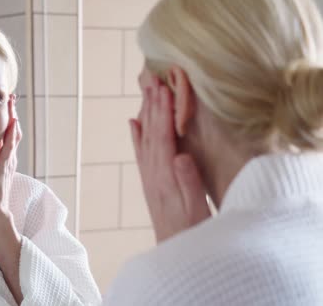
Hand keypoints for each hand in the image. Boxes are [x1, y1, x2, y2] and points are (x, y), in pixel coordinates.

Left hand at [0, 95, 21, 215]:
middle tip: (11, 95)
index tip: (5, 102)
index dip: (7, 117)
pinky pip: (9, 147)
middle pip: (13, 129)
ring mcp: (9, 161)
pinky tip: (12, 123)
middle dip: (12, 113)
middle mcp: (9, 156)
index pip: (7, 132)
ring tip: (12, 103)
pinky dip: (12, 134)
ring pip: (13, 135)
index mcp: (3, 157)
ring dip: (13, 118)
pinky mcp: (5, 167)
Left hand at [130, 78, 210, 242]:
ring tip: (147, 92)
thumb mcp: (197, 210)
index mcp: (165, 178)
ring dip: (146, 114)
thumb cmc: (193, 232)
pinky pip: (141, 153)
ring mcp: (149, 178)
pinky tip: (134, 122)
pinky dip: (137, 136)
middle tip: (153, 80)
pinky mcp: (150, 182)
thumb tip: (181, 155)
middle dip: (153, 106)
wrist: (176, 252)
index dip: (163, 113)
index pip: (163, 139)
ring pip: (145, 139)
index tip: (165, 89)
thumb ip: (189, 182)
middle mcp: (152, 175)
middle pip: (151, 134)